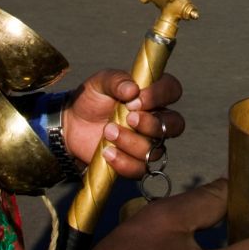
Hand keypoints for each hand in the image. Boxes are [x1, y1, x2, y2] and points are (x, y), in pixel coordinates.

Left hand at [62, 70, 185, 178]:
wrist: (72, 125)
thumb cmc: (92, 99)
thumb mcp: (100, 83)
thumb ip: (116, 80)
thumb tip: (132, 89)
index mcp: (152, 94)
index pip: (172, 90)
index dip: (160, 95)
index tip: (136, 99)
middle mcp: (156, 119)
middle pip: (175, 124)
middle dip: (152, 123)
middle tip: (129, 118)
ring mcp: (148, 142)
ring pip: (156, 149)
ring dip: (131, 141)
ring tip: (108, 132)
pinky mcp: (136, 162)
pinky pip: (141, 169)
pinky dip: (124, 162)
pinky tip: (107, 152)